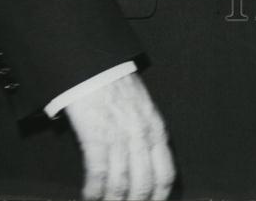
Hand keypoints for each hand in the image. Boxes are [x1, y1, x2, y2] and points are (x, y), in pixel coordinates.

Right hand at [64, 72, 174, 200]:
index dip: (158, 198)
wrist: (97, 68)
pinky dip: (94, 191)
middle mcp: (141, 136)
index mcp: (157, 129)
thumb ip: (149, 136)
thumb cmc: (119, 88)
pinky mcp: (96, 136)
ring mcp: (119, 136)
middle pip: (143, 185)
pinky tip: (90, 197)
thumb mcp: (144, 110)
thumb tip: (150, 167)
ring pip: (120, 184)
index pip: (165, 175)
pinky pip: (98, 174)